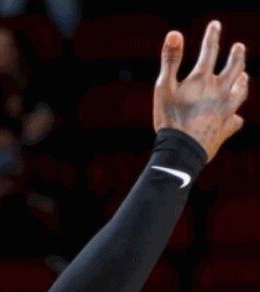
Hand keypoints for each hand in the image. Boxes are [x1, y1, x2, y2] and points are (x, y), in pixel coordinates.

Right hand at [154, 21, 248, 161]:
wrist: (181, 150)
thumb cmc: (169, 118)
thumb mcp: (163, 87)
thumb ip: (170, 60)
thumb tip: (175, 32)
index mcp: (202, 79)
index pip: (210, 51)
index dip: (212, 36)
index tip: (216, 25)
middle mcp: (220, 91)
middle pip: (234, 68)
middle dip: (237, 56)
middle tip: (239, 47)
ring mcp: (226, 110)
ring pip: (241, 92)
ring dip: (243, 82)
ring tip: (244, 76)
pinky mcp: (227, 128)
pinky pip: (236, 120)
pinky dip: (235, 116)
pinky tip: (235, 116)